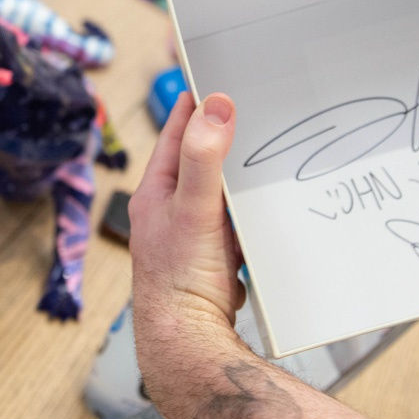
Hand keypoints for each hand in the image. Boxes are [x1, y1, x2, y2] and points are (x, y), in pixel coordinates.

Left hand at [129, 92, 244, 335]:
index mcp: (155, 192)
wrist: (189, 341)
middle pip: (196, 162)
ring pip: (216, 195)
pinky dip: (245, 215)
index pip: (174, 133)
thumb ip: (203, 157)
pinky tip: (263, 213)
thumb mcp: (194, 207)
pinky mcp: (208, 260)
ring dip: (236, 179)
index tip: (210, 77)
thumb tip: (215, 106)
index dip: (193, 105)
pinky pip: (230, 226)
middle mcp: (166, 212)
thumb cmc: (181, 277)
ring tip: (262, 154)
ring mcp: (187, 237)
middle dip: (220, 138)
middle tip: (247, 109)